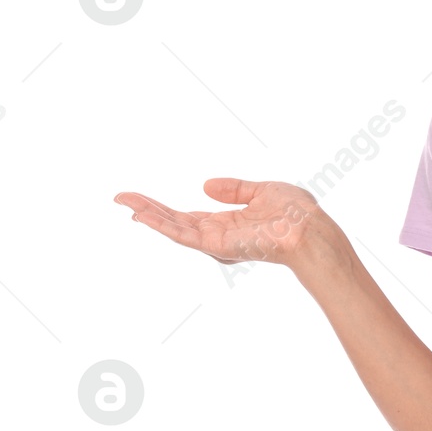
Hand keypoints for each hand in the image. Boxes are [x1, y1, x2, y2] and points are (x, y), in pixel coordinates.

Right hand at [113, 178, 325, 269]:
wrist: (311, 229)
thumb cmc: (297, 213)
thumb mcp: (263, 191)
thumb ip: (235, 189)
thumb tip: (206, 185)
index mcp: (229, 224)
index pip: (189, 217)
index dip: (165, 209)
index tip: (141, 201)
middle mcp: (219, 236)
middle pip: (175, 223)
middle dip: (147, 210)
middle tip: (120, 198)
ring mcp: (216, 243)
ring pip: (173, 228)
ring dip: (146, 214)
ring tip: (123, 200)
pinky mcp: (217, 245)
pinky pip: (183, 235)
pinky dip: (161, 224)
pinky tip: (142, 214)